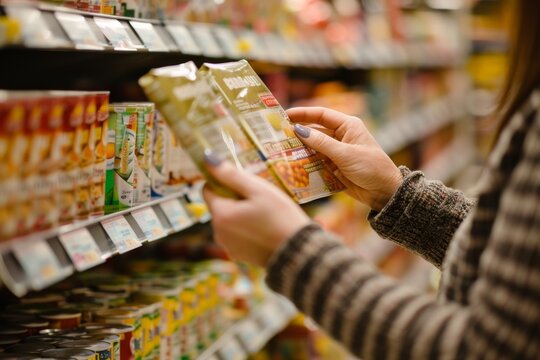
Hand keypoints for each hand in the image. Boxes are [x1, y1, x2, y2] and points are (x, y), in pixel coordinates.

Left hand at [202, 152, 310, 266]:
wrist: (298, 252)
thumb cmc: (280, 217)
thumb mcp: (259, 190)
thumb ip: (231, 175)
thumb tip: (208, 158)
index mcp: (221, 215)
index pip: (207, 189)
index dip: (224, 182)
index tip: (245, 184)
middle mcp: (218, 232)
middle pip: (219, 205)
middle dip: (235, 199)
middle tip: (260, 200)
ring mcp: (227, 245)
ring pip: (228, 220)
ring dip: (240, 214)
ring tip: (265, 215)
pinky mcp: (238, 255)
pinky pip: (236, 234)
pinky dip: (246, 229)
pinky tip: (265, 229)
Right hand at [287, 107, 401, 210]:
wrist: (385, 193)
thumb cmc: (372, 168)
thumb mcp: (346, 154)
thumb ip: (322, 143)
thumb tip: (299, 131)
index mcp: (348, 126)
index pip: (322, 115)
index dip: (303, 113)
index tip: (285, 116)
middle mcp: (341, 137)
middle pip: (314, 131)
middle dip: (298, 134)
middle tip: (277, 136)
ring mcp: (336, 153)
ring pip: (313, 148)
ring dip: (300, 151)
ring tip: (281, 152)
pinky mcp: (333, 168)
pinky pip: (316, 163)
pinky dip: (305, 164)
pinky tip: (292, 166)